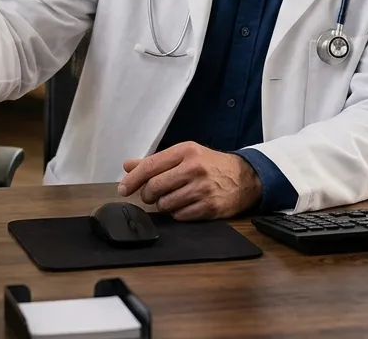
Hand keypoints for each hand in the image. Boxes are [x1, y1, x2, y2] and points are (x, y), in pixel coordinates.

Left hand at [118, 142, 261, 220]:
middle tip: (151, 195)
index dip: (132, 180)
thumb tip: (127, 166)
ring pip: (165, 204)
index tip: (122, 189)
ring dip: (162, 205)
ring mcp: (202, 189)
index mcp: (185, 151)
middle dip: (147, 194)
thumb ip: (156, 161)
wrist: (245, 177)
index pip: (150, 166)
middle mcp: (194, 168)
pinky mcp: (209, 207)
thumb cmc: (210, 165)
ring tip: (172, 198)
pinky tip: (184, 205)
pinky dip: (177, 213)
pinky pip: (179, 216)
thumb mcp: (185, 155)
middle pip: (154, 187)